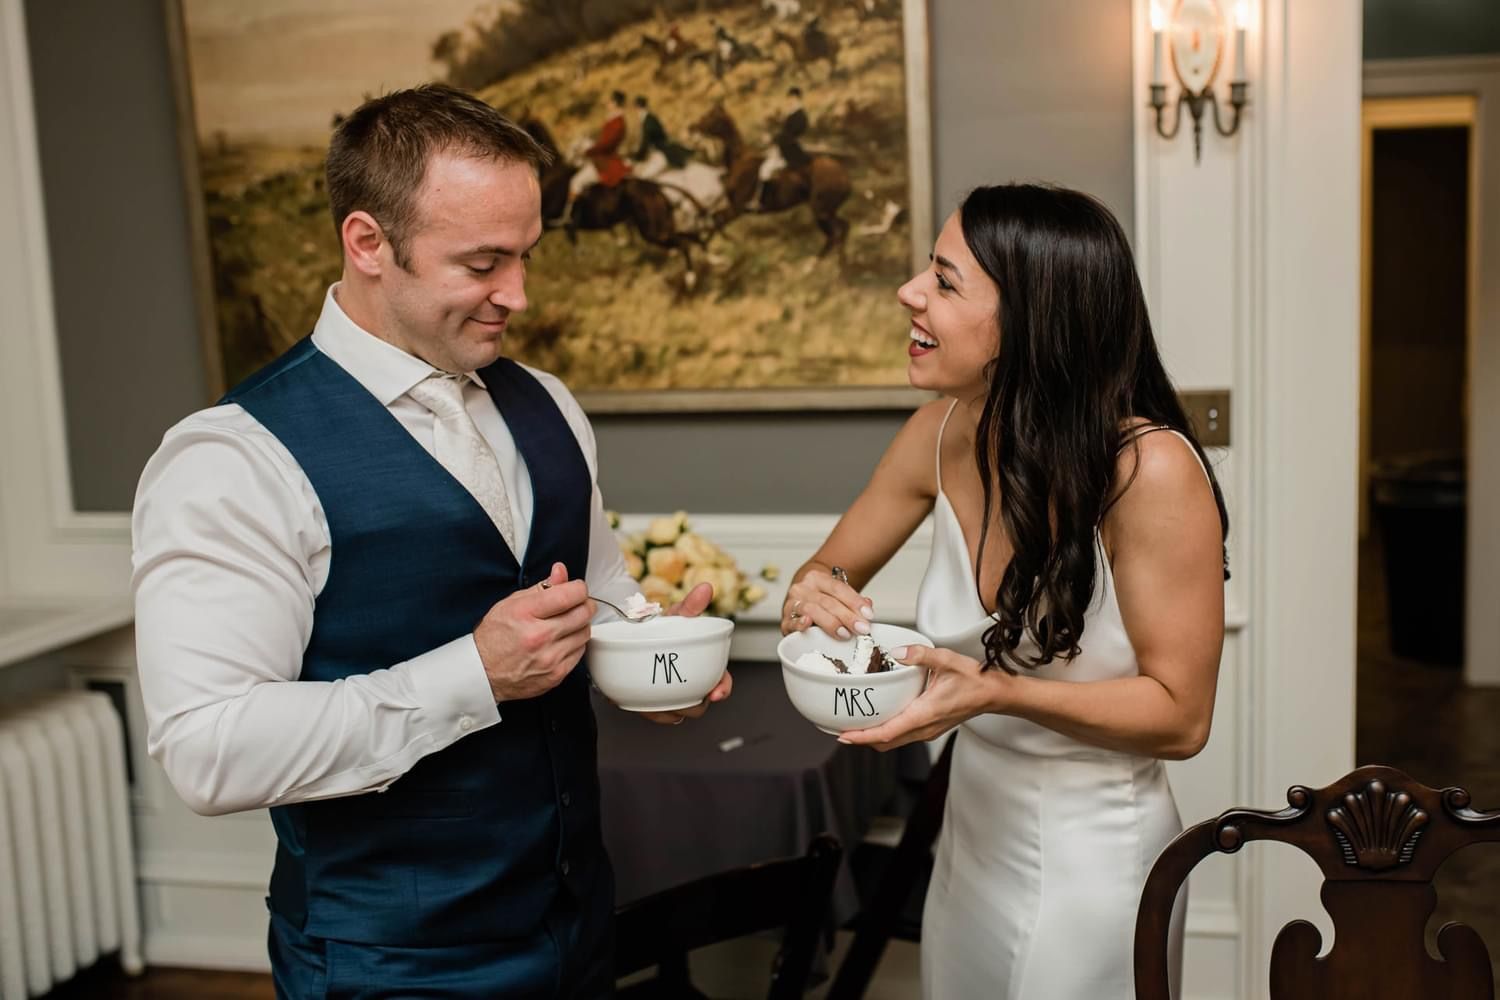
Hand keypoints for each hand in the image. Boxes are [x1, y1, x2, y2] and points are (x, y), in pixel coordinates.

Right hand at [473, 562, 592, 702]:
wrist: (483, 673)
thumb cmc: (494, 637)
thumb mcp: (511, 603)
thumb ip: (541, 587)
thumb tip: (560, 572)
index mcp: (526, 613)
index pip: (570, 594)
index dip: (578, 588)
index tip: (575, 589)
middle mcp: (539, 636)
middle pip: (583, 613)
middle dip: (583, 604)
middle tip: (576, 604)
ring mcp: (549, 658)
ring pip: (585, 632)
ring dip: (579, 624)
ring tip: (564, 623)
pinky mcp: (556, 674)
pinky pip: (580, 652)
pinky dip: (575, 643)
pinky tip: (561, 641)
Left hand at [640, 581, 731, 723]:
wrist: (634, 634)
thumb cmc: (662, 627)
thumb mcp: (676, 616)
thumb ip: (691, 605)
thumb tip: (706, 588)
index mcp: (703, 666)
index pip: (722, 682)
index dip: (723, 689)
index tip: (716, 692)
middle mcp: (691, 685)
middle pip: (700, 705)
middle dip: (693, 704)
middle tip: (679, 694)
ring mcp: (673, 698)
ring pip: (679, 714)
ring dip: (672, 710)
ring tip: (660, 696)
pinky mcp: (654, 705)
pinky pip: (657, 716)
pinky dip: (654, 711)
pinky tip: (646, 700)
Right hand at [781, 568, 873, 638]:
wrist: (801, 597)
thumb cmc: (821, 597)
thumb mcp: (837, 594)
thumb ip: (852, 600)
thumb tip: (867, 605)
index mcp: (817, 577)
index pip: (838, 588)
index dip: (854, 602)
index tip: (868, 615)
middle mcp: (802, 588)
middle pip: (827, 602)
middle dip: (847, 616)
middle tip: (861, 628)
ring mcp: (791, 603)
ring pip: (812, 610)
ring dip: (830, 623)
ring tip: (845, 633)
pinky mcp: (785, 620)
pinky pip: (791, 622)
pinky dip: (799, 624)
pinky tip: (808, 624)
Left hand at [838, 645, 1007, 750]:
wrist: (995, 694)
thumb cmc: (975, 679)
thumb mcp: (947, 660)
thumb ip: (921, 654)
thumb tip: (898, 650)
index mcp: (924, 714)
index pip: (887, 733)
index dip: (862, 737)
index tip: (843, 735)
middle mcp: (924, 728)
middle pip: (885, 742)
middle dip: (861, 739)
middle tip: (838, 728)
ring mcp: (927, 731)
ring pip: (893, 741)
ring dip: (872, 737)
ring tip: (853, 724)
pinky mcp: (930, 728)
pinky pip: (902, 736)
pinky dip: (885, 732)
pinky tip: (878, 717)